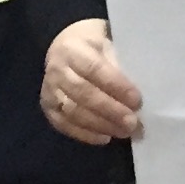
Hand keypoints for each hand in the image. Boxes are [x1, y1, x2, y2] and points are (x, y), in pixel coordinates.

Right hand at [41, 20, 141, 143]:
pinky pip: (63, 124)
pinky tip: (104, 138)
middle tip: (132, 122)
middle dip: (110, 110)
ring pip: (72, 111)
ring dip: (100, 124)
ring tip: (123, 132)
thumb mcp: (108, 47)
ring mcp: (49, 90)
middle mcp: (56, 69)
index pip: (94, 69)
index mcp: (72, 49)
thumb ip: (118, 69)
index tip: (137, 100)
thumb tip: (134, 102)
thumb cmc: (94, 47)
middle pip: (82, 93)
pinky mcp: (47, 107)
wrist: (65, 46)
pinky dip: (85, 134)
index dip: (116, 86)